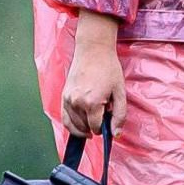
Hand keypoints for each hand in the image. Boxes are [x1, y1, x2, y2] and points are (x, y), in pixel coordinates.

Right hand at [59, 14, 126, 138]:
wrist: (93, 50)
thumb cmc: (108, 68)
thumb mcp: (120, 92)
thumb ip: (119, 115)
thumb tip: (115, 134)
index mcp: (92, 103)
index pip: (96, 128)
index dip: (103, 128)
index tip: (107, 119)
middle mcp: (77, 103)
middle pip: (84, 128)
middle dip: (93, 127)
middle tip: (102, 116)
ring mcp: (68, 99)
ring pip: (73, 125)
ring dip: (83, 127)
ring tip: (92, 121)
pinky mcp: (63, 95)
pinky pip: (64, 118)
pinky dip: (71, 125)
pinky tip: (79, 125)